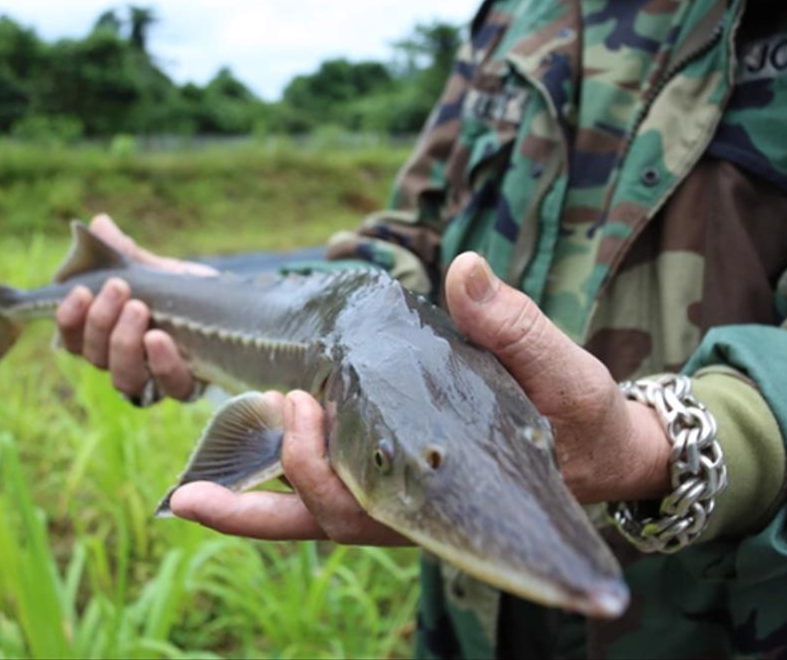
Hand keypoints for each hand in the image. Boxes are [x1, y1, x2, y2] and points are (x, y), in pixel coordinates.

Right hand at [55, 214, 216, 400]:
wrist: (242, 313)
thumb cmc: (190, 296)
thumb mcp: (160, 273)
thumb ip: (129, 257)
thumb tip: (100, 224)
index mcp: (107, 336)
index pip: (73, 338)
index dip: (68, 319)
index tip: (78, 291)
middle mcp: (125, 362)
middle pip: (94, 356)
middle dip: (100, 321)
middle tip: (118, 287)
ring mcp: (154, 379)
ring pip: (123, 377)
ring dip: (123, 342)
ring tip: (138, 308)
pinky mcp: (186, 386)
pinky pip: (168, 385)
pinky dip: (160, 362)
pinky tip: (159, 338)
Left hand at [171, 251, 669, 542]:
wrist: (595, 445)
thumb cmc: (581, 415)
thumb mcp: (562, 369)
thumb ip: (513, 326)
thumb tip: (464, 270)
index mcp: (441, 497)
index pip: (356, 509)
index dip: (307, 477)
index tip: (298, 408)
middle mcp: (403, 508)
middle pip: (313, 517)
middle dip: (267, 485)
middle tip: (267, 407)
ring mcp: (389, 496)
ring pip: (305, 509)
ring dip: (250, 491)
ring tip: (191, 483)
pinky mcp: (385, 472)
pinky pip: (320, 483)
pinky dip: (271, 472)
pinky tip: (230, 443)